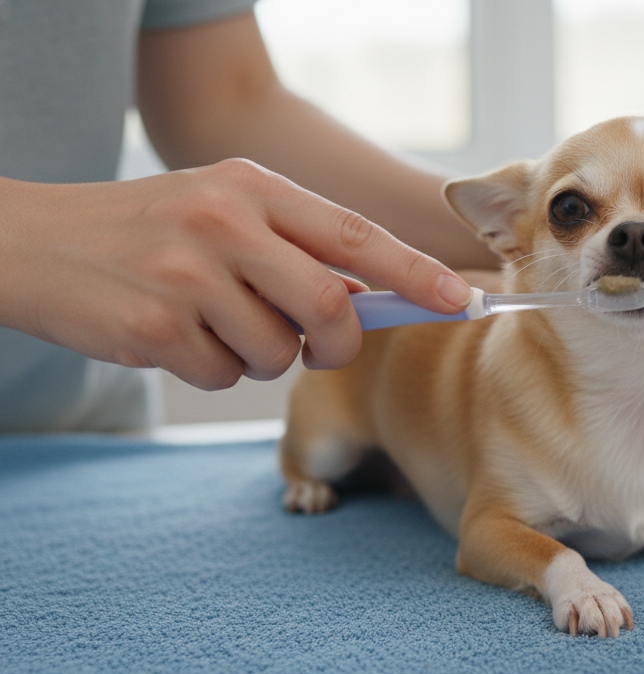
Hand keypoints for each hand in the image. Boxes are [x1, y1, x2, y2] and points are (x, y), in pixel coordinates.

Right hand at [0, 159, 473, 389]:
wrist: (32, 241)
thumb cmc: (149, 230)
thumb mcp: (224, 210)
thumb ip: (295, 245)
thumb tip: (373, 298)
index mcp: (253, 187)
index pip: (357, 235)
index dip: (416, 274)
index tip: (461, 299)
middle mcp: (225, 223)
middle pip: (330, 307)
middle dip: (338, 342)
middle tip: (319, 344)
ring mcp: (187, 275)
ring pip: (277, 352)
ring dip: (260, 355)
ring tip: (214, 321)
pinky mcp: (154, 326)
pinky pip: (223, 376)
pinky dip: (212, 369)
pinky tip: (175, 335)